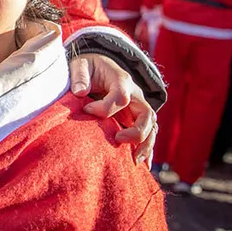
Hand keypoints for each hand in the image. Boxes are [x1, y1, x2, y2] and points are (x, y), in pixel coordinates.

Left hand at [69, 53, 156, 167]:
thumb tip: (80, 92)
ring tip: (135, 161)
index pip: (121, 96)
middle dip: (137, 130)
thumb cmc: (88, 67)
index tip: (86, 110)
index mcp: (121, 80)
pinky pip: (148, 134)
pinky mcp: (136, 118)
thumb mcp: (80, 64)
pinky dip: (147, 149)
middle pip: (147, 114)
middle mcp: (135, 95)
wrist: (99, 66)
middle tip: (119, 140)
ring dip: (146, 145)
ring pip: (152, 127)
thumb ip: (79, 75)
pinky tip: (144, 166)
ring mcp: (138, 108)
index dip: (104, 107)